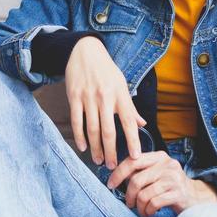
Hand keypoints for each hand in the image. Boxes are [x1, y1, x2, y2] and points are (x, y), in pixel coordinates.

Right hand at [64, 36, 143, 168]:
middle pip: (108, 131)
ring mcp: (88, 97)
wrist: (85, 50)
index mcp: (120, 95)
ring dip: (95, 148)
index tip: (136, 156)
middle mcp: (105, 97)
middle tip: (113, 166)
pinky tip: (83, 147)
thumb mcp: (122, 84)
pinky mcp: (74, 96)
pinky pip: (76, 121)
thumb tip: (142, 123)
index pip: (129, 122)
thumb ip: (130, 106)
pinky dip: (79, 136)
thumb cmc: (106, 70)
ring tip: (99, 160)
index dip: (133, 140)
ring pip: (92, 129)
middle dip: (111, 151)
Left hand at [106, 151, 216, 216]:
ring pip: (143, 194)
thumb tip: (116, 177)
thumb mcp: (157, 174)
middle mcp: (167, 164)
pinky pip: (153, 203)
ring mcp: (174, 178)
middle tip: (129, 204)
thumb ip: (140, 172)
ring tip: (142, 210)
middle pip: (136, 180)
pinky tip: (150, 213)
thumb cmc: (170, 187)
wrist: (196, 199)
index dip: (118, 173)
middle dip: (129, 195)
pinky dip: (147, 211)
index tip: (110, 184)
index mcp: (159, 156)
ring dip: (139, 207)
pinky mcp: (178, 193)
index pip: (133, 160)